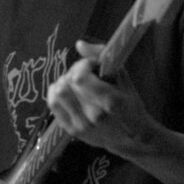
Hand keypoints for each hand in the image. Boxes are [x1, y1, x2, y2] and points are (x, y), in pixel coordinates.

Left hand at [46, 40, 152, 154]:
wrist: (130, 139)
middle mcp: (94, 115)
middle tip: (84, 72)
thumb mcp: (124, 80)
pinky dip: (55, 92)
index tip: (92, 64)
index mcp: (111, 102)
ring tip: (75, 82)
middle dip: (74, 71)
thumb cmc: (130, 106)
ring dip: (64, 82)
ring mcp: (81, 125)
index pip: (79, 78)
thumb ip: (104, 59)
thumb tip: (79, 43)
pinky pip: (52, 104)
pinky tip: (66, 90)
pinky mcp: (70, 130)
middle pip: (67, 83)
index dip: (82, 65)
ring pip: (57, 93)